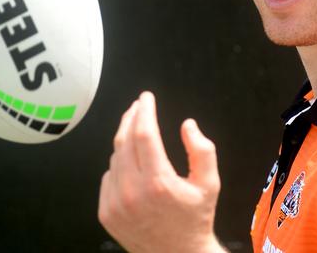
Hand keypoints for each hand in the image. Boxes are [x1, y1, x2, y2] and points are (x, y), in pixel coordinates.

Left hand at [98, 91, 224, 252]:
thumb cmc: (195, 219)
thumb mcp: (210, 183)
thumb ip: (203, 150)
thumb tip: (187, 125)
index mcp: (159, 183)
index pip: (144, 134)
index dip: (144, 111)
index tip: (147, 97)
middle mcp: (133, 193)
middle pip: (124, 140)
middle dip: (132, 117)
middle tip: (139, 105)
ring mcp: (116, 204)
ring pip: (115, 157)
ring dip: (126, 140)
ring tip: (139, 134)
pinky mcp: (106, 212)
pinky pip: (108, 176)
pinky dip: (119, 164)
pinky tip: (132, 164)